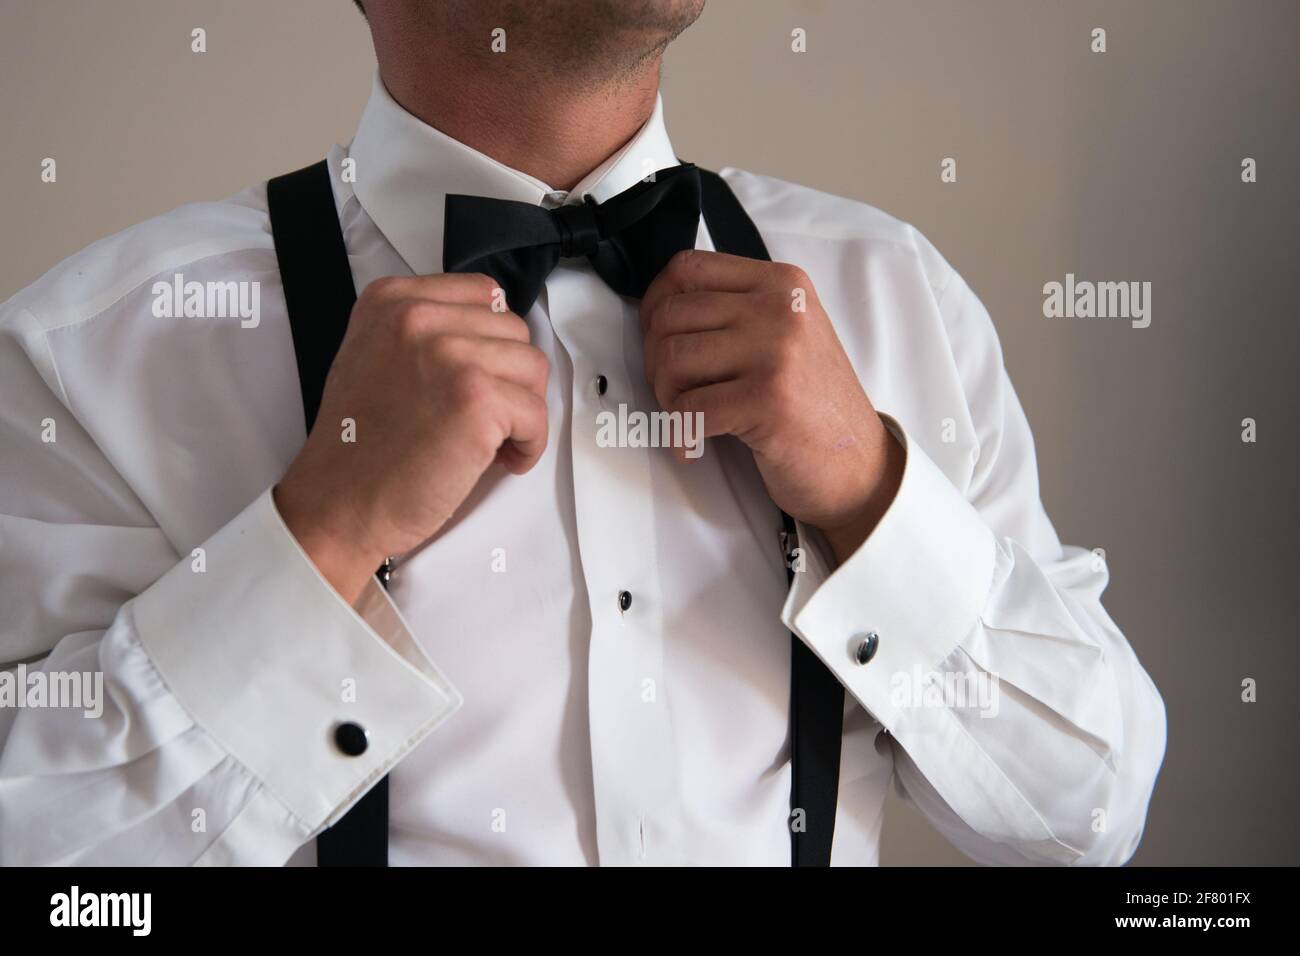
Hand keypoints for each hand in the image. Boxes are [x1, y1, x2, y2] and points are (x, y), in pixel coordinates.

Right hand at [274, 273, 548, 602]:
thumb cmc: (358, 445)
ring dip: (523, 410)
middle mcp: (419, 318)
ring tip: (490, 441)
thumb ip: (425, 331)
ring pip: (533, 367)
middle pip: (514, 330)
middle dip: (510, 378)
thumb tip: (489, 335)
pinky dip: (529, 444)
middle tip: (485, 418)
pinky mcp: (477, 399)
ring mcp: (450, 355)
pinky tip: (500, 461)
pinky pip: (537, 413)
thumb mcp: (373, 355)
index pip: (485, 294)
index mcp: (392, 300)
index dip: (493, 342)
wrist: (338, 504)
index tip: (482, 377)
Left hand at [640, 250, 902, 562]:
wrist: (859, 465)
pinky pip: (688, 408)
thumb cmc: (814, 405)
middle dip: (654, 359)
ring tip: (686, 418)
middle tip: (672, 392)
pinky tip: (693, 446)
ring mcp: (776, 353)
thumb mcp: (788, 334)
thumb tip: (660, 308)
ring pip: (672, 358)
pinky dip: (680, 434)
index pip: (688, 268)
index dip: (655, 303)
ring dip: (666, 397)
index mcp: (782, 284)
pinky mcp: (767, 401)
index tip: (656, 337)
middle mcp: (781, 308)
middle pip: (671, 315)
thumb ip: (737, 309)